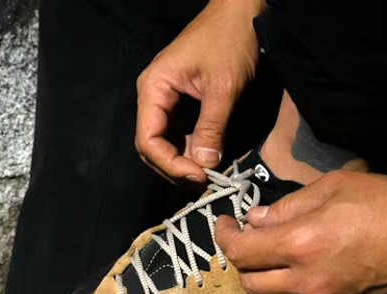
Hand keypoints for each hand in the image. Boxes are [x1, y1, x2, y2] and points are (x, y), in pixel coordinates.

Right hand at [135, 0, 262, 183]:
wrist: (239, 11)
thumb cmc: (229, 39)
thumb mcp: (223, 87)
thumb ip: (211, 127)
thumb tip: (204, 165)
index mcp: (153, 89)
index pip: (147, 140)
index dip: (169, 165)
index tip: (197, 176)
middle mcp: (153, 97)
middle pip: (152, 147)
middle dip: (174, 169)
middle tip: (202, 183)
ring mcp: (165, 102)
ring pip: (165, 145)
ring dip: (182, 164)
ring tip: (206, 177)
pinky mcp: (180, 105)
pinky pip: (178, 136)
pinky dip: (190, 152)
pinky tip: (207, 162)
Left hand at [214, 170, 386, 293]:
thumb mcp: (332, 188)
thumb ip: (286, 208)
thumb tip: (255, 220)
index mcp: (299, 246)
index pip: (240, 253)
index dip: (224, 237)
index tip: (225, 224)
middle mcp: (308, 281)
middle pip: (250, 285)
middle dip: (241, 263)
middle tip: (248, 242)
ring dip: (264, 286)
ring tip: (273, 264)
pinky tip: (304, 275)